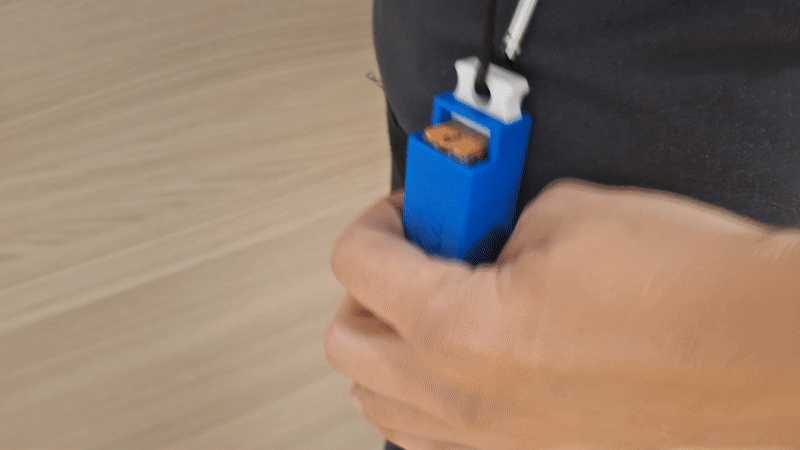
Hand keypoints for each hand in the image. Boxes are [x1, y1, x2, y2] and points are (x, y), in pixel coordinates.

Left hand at [325, 179, 799, 449]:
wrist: (766, 355)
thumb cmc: (691, 292)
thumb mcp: (570, 215)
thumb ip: (497, 227)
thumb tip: (479, 237)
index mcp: (459, 328)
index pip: (357, 265)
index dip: (375, 221)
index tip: (404, 212)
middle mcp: (462, 398)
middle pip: (347, 344)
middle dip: (366, 289)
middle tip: (410, 257)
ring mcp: (492, 441)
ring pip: (377, 405)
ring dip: (385, 349)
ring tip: (426, 309)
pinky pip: (430, 438)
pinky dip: (423, 397)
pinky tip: (459, 363)